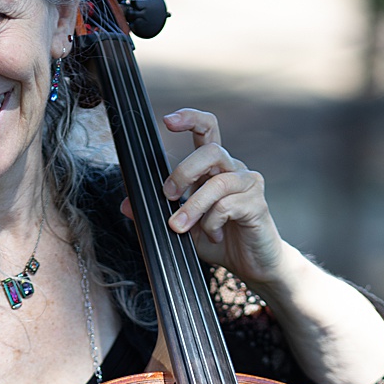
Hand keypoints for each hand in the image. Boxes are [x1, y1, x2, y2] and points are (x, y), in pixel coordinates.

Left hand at [148, 109, 289, 284]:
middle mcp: (234, 169)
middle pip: (212, 150)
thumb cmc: (220, 240)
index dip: (190, 119)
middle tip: (168, 195)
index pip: (207, 130)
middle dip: (184, 171)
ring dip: (193, 205)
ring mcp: (248, 185)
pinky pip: (228, 206)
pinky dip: (212, 222)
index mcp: (215, 168)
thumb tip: (126, 204)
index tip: (168, 121)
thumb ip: (158, 212)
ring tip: (180, 226)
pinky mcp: (258, 204)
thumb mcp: (182, 226)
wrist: (252, 264)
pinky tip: (213, 235)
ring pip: (218, 181)